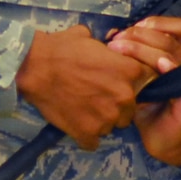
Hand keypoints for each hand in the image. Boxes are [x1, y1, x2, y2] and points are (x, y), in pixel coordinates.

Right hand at [14, 24, 150, 150]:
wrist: (35, 66)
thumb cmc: (63, 48)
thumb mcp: (92, 38)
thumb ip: (109, 49)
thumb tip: (112, 45)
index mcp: (130, 72)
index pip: (145, 81)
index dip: (130, 81)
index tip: (116, 81)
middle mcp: (124, 97)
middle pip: (130, 107)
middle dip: (118, 103)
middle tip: (98, 96)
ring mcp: (107, 118)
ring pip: (113, 125)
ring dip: (103, 119)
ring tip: (85, 109)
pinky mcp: (87, 133)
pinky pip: (93, 141)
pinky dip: (86, 135)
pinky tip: (77, 124)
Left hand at [114, 16, 180, 167]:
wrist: (160, 138)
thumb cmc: (150, 103)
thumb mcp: (143, 73)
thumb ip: (136, 53)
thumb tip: (113, 33)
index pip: (180, 26)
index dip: (154, 23)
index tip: (127, 31)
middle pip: (174, 35)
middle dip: (141, 34)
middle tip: (116, 41)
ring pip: (173, 51)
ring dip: (142, 47)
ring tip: (118, 50)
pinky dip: (167, 64)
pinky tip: (152, 65)